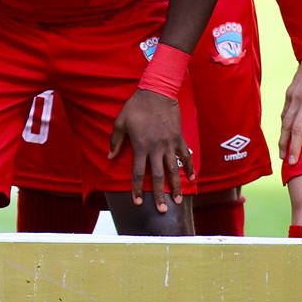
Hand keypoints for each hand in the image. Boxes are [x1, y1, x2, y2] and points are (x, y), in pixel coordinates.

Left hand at [108, 87, 189, 210]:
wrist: (157, 92)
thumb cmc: (136, 106)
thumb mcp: (120, 122)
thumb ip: (115, 141)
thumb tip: (109, 157)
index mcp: (140, 146)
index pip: (137, 173)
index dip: (136, 189)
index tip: (137, 202)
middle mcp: (156, 148)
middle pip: (157, 176)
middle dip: (159, 195)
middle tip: (162, 210)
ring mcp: (169, 144)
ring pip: (173, 169)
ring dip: (176, 186)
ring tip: (179, 200)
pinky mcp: (179, 138)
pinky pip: (185, 156)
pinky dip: (189, 167)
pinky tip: (192, 178)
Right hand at [279, 46, 301, 164]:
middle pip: (298, 126)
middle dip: (295, 146)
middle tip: (293, 162)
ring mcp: (295, 97)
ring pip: (287, 122)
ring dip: (284, 139)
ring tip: (282, 156)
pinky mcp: (290, 94)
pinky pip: (284, 113)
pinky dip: (282, 127)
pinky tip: (282, 137)